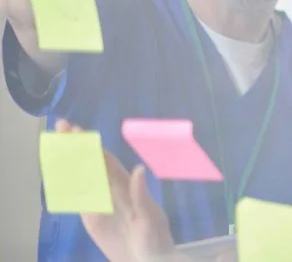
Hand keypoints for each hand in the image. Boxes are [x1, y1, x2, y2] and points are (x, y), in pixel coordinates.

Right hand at [55, 120, 177, 261]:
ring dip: (69, 162)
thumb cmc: (154, 239)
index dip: (94, 146)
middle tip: (62, 126)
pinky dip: (66, 185)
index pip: (107, 161)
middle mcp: (112, 190)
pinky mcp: (92, 218)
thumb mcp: (150, 217)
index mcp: (127, 186)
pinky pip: (77, 197)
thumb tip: (139, 169)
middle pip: (92, 164)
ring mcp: (101, 203)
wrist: (148, 261)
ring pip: (82, 177)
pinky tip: (56, 173)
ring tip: (54, 144)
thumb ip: (141, 195)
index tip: (79, 131)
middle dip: (78, 146)